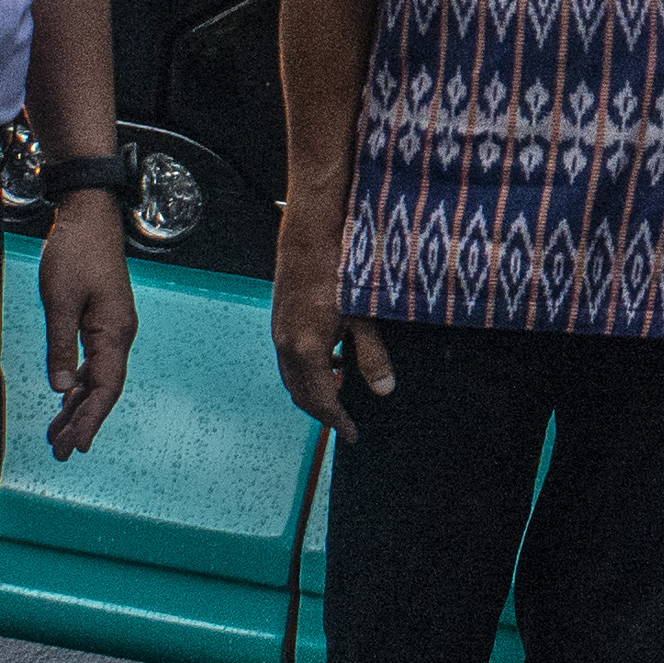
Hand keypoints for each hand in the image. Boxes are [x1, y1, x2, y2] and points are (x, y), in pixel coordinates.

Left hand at [39, 189, 136, 459]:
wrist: (89, 218)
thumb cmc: (76, 254)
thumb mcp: (60, 302)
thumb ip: (60, 346)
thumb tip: (60, 389)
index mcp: (114, 331)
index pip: (106, 386)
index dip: (91, 419)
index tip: (77, 445)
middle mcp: (119, 334)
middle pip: (105, 389)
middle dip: (84, 422)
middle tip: (62, 453)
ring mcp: (112, 329)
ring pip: (98, 379)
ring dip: (79, 407)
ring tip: (58, 436)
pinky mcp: (102, 322)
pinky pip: (94, 363)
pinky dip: (79, 386)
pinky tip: (66, 401)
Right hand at [269, 196, 392, 439]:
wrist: (311, 227)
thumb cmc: (341, 267)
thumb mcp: (365, 315)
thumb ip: (372, 356)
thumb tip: (383, 390)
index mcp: (305, 349)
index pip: (320, 400)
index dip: (337, 421)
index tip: (353, 434)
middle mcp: (285, 343)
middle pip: (300, 391)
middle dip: (322, 409)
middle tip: (345, 421)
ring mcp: (280, 328)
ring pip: (293, 372)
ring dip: (315, 386)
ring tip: (344, 388)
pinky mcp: (281, 313)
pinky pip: (291, 352)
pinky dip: (309, 364)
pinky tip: (334, 354)